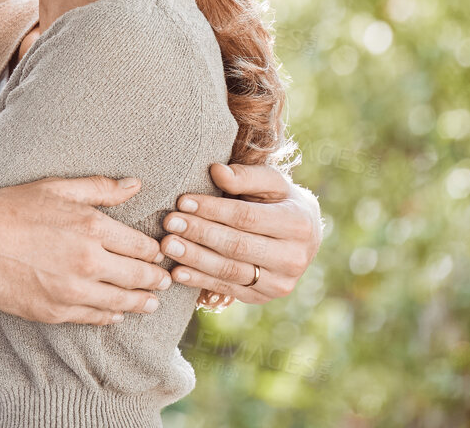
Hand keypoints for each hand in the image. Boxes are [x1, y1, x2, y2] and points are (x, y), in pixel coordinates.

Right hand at [0, 176, 174, 324]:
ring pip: (119, 302)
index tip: (160, 254)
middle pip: (137, 276)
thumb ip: (101, 188)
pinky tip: (116, 314)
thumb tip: (136, 184)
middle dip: (156, 280)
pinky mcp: (54, 312)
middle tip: (166, 282)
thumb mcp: (59, 187)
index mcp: (93, 227)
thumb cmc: (13, 208)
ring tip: (150, 304)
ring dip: (140, 303)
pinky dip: (109, 317)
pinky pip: (92, 318)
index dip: (155, 252)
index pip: (141, 246)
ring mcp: (72, 290)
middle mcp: (88, 262)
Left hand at [159, 162, 323, 305]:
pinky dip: (199, 281)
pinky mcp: (262, 298)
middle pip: (237, 246)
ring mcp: (279, 283)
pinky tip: (177, 271)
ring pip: (230, 272)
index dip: (212, 210)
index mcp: (298, 224)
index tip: (183, 201)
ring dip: (195, 259)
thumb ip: (246, 176)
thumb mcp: (272, 182)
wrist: (302, 237)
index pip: (246, 217)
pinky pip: (226, 289)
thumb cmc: (281, 201)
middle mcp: (293, 258)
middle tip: (169, 223)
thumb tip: (216, 170)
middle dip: (199, 234)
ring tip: (167, 246)